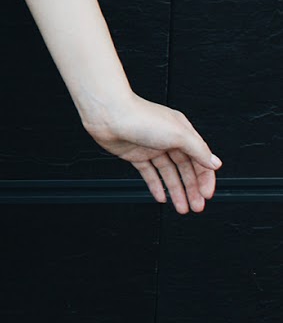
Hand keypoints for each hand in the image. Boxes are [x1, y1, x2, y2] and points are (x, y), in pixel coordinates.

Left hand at [82, 92, 221, 213]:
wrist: (109, 115)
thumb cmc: (141, 117)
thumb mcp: (179, 134)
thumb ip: (199, 150)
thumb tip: (214, 162)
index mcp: (182, 132)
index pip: (199, 158)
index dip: (205, 178)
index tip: (207, 194)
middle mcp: (168, 138)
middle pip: (185, 168)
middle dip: (192, 189)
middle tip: (197, 206)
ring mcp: (151, 147)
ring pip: (168, 173)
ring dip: (176, 191)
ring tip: (182, 207)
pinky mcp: (136, 154)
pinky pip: (149, 173)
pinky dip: (156, 186)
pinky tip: (161, 196)